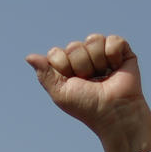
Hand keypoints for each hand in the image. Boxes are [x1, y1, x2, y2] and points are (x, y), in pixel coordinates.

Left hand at [25, 33, 150, 151]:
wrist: (114, 112)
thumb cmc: (87, 106)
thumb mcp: (60, 93)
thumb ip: (44, 74)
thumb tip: (28, 57)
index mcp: (68, 66)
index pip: (56, 53)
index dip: (63, 67)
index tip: (73, 82)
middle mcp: (84, 57)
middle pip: (74, 46)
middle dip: (81, 66)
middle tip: (91, 81)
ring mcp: (102, 53)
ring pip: (93, 40)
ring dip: (97, 62)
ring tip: (104, 76)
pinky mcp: (122, 51)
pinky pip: (112, 40)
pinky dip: (113, 55)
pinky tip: (116, 68)